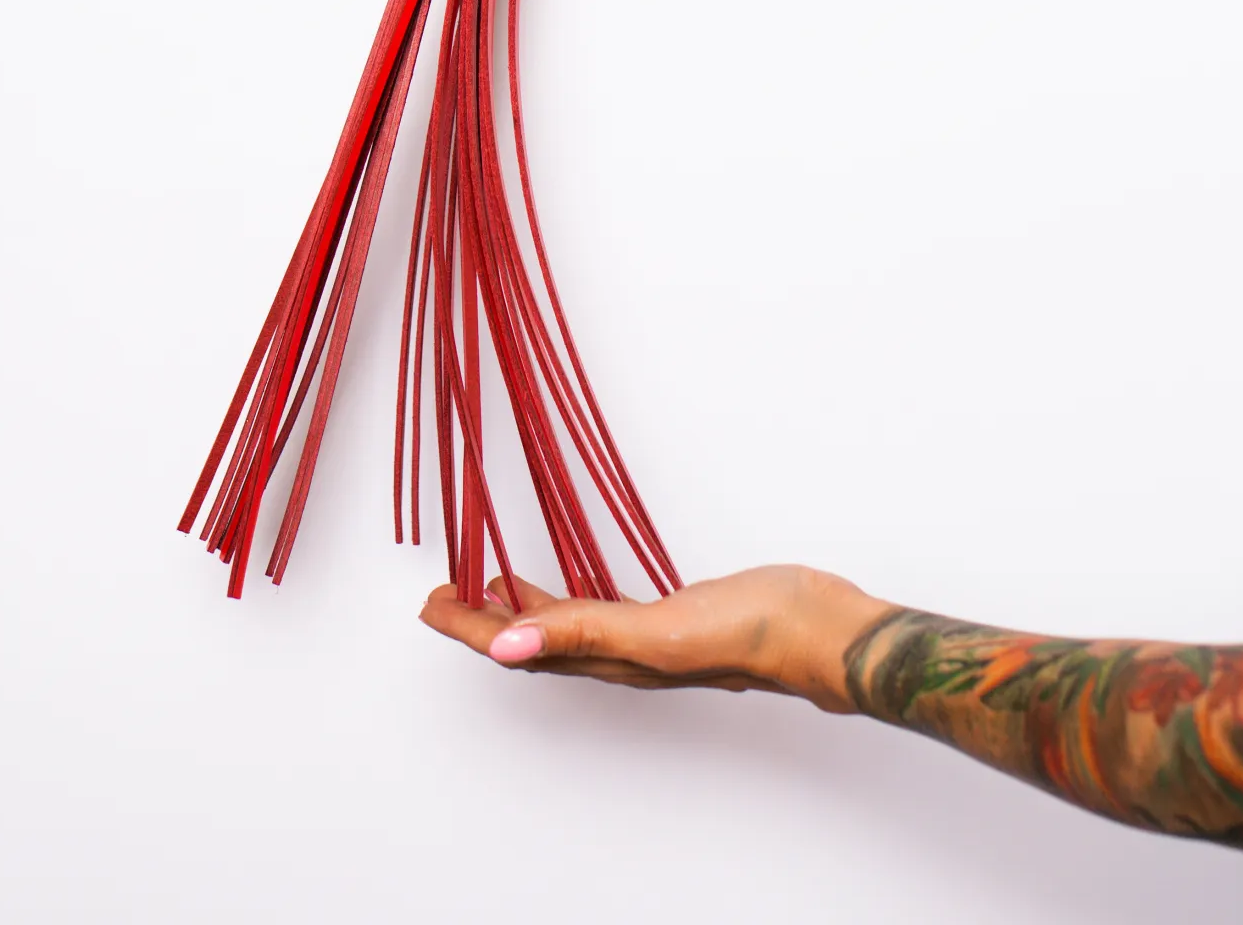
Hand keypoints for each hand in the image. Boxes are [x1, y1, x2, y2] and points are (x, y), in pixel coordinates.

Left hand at [420, 564, 887, 712]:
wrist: (813, 625)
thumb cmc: (746, 632)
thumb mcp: (655, 631)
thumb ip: (581, 634)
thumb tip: (504, 647)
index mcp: (609, 658)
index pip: (518, 647)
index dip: (469, 628)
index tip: (429, 605)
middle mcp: (620, 653)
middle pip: (532, 641)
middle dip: (482, 621)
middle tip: (443, 594)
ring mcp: (646, 636)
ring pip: (566, 626)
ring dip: (523, 609)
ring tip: (491, 586)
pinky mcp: (671, 614)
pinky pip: (602, 610)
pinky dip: (571, 598)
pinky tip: (573, 583)